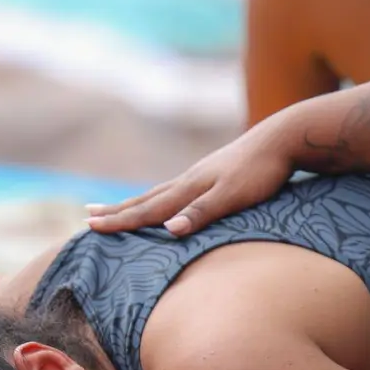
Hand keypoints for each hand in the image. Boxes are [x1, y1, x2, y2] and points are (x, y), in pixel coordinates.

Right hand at [85, 122, 294, 234]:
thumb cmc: (261, 172)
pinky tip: (160, 200)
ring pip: (156, 193)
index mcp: (188, 188)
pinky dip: (155, 199)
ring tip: (112, 208)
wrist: (283, 139)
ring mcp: (198, 177)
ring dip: (132, 203)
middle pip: (143, 199)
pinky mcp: (210, 176)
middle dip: (115, 212)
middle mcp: (187, 181)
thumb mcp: (233, 196)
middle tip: (87, 217)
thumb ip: (202, 213)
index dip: (118, 221)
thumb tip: (168, 229)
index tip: (89, 227)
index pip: (146, 209)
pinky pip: (172, 191)